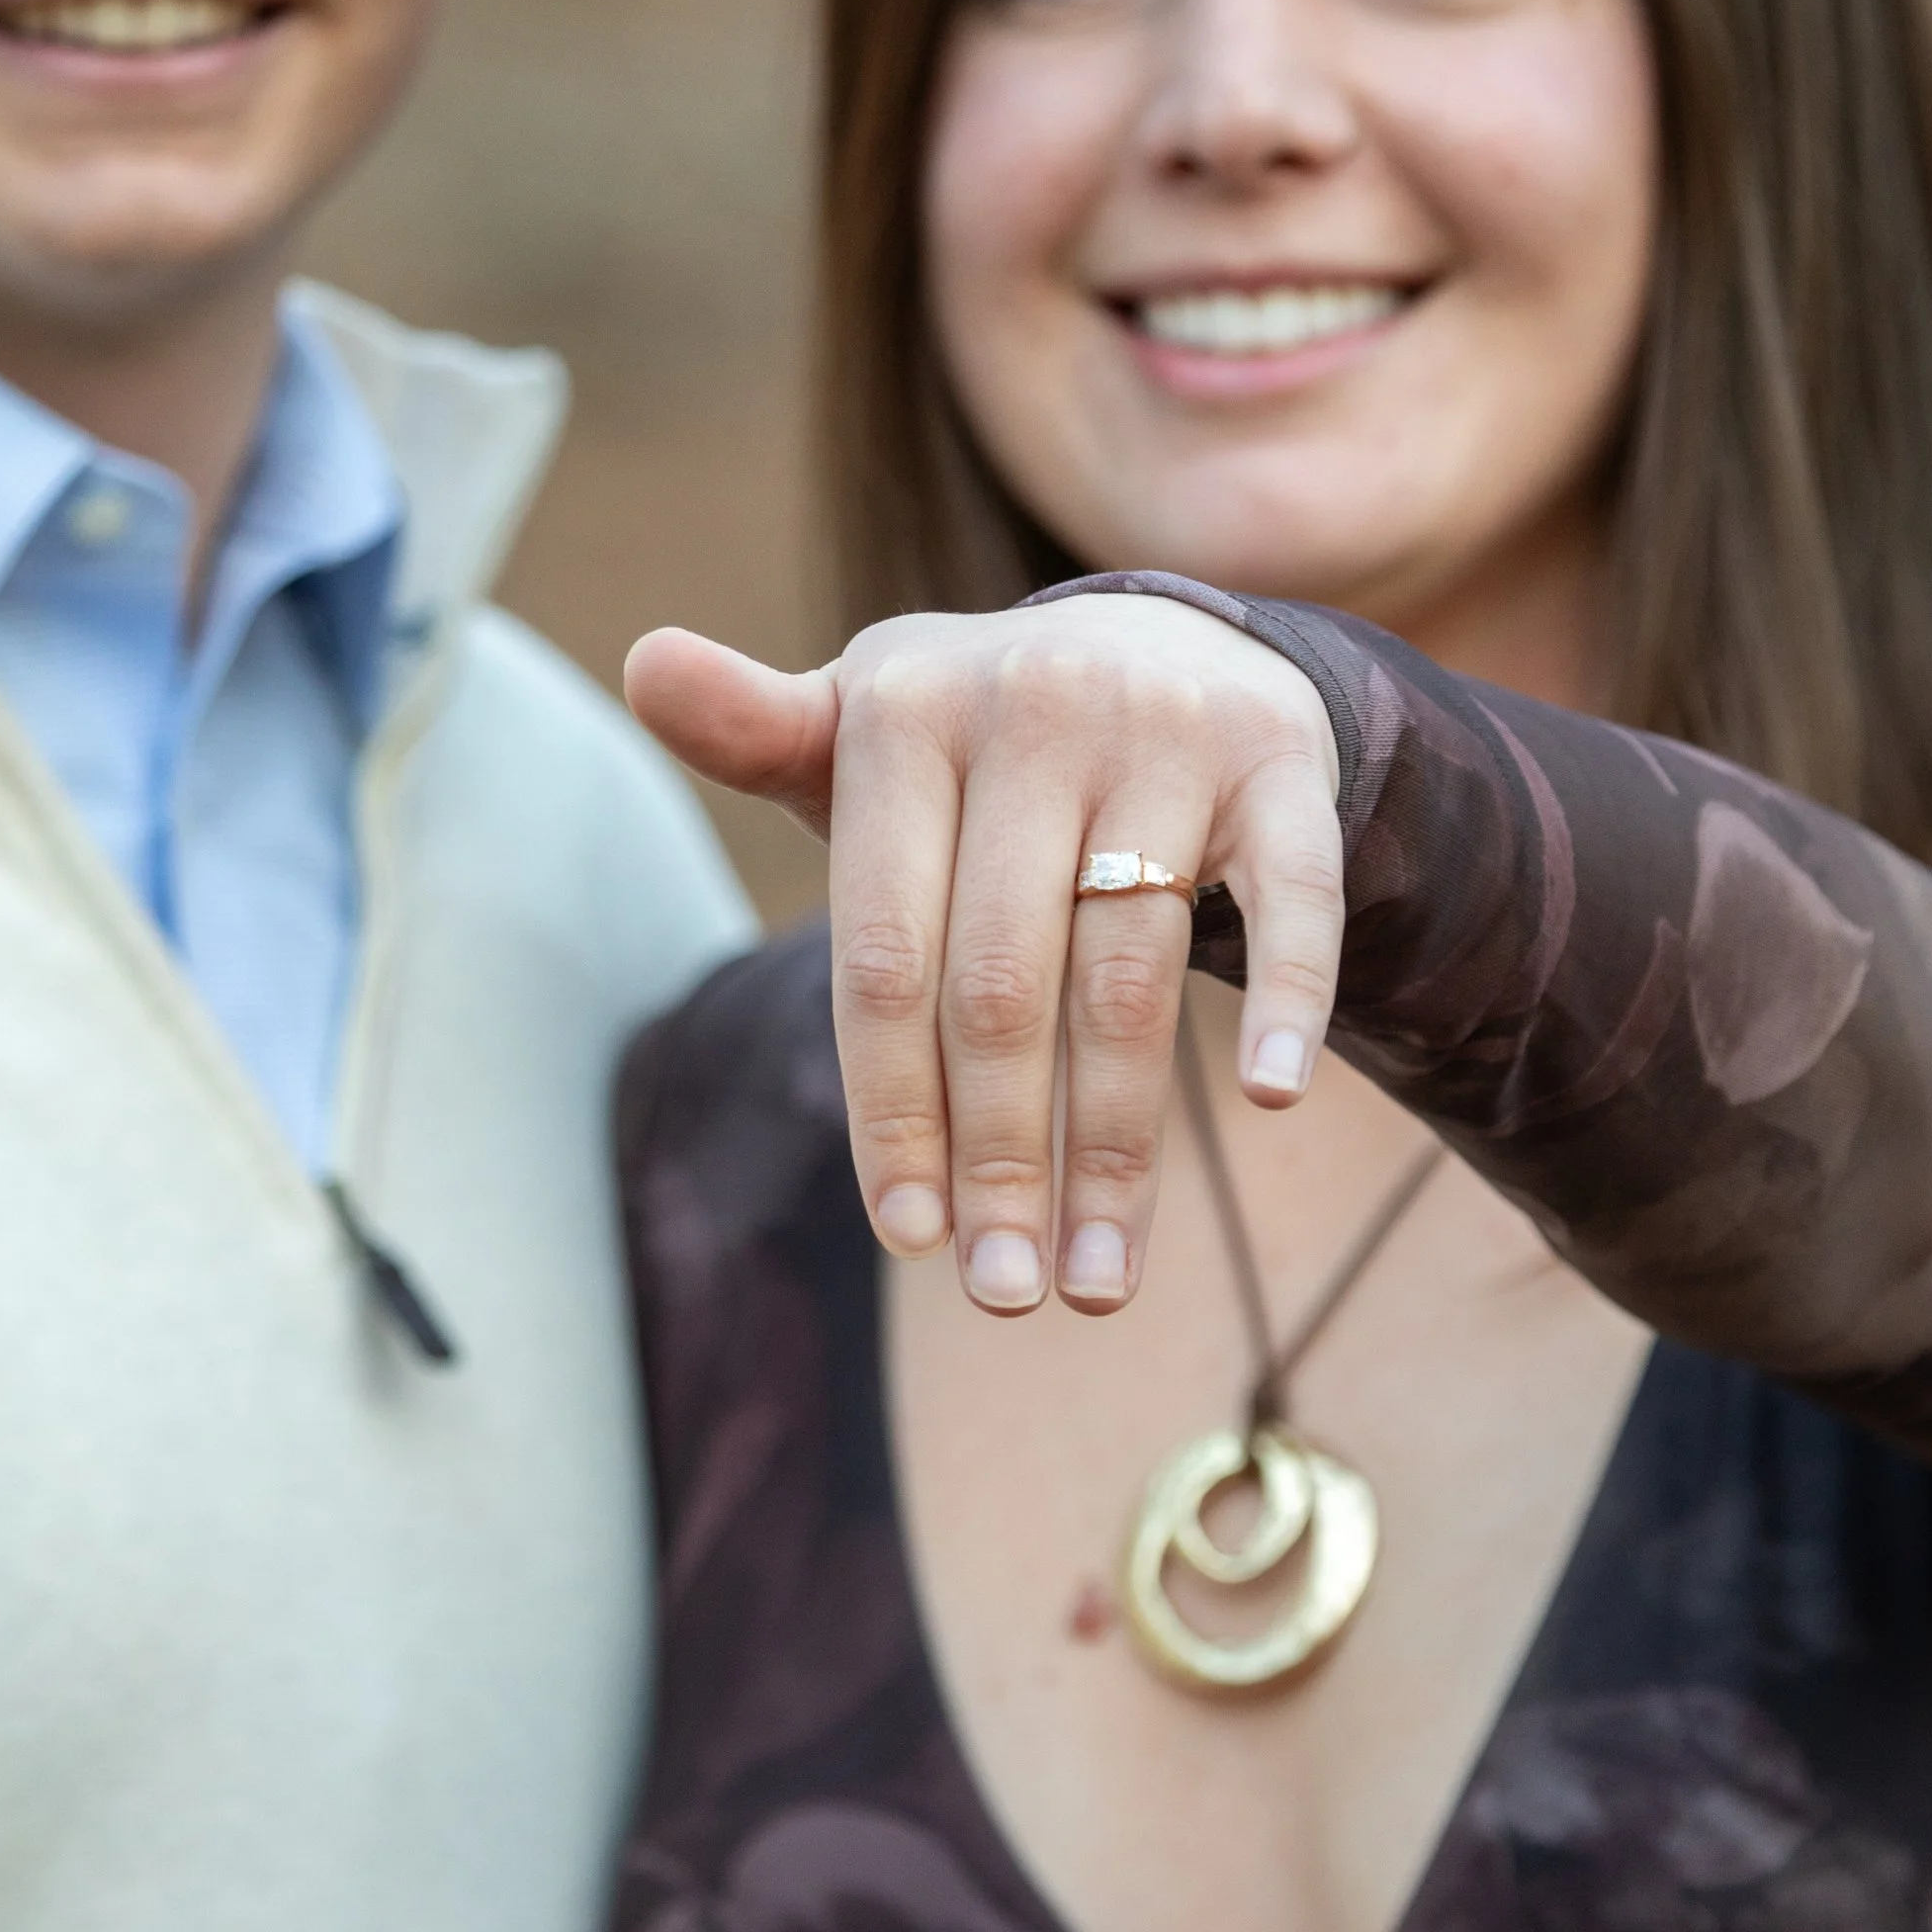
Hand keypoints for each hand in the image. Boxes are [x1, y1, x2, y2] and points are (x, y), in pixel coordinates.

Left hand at [624, 598, 1343, 1314]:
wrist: (1166, 639)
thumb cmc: (978, 745)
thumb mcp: (865, 734)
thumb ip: (755, 734)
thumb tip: (638, 665)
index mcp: (904, 711)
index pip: (883, 954)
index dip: (891, 1109)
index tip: (909, 1239)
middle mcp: (1034, 705)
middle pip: (1002, 984)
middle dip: (999, 1159)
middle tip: (1002, 1292)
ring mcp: (1164, 729)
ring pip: (1131, 973)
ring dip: (1118, 1150)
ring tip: (1100, 1281)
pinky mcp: (1277, 757)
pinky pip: (1292, 894)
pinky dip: (1288, 995)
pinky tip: (1272, 1098)